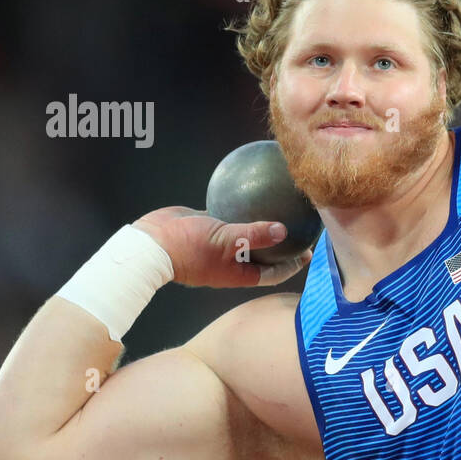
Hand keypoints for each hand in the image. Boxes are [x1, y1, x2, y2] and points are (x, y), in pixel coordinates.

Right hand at [132, 206, 311, 287]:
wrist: (150, 244)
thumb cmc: (190, 248)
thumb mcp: (228, 241)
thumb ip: (256, 235)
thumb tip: (284, 230)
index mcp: (239, 272)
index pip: (274, 272)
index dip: (293, 264)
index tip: (310, 251)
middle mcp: (232, 261)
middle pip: (264, 253)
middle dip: (282, 243)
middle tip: (301, 225)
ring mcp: (220, 245)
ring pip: (246, 233)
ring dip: (261, 222)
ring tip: (281, 204)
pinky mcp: (208, 226)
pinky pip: (229, 215)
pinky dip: (240, 206)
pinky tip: (252, 187)